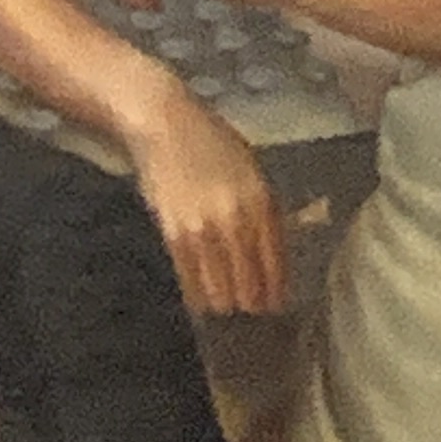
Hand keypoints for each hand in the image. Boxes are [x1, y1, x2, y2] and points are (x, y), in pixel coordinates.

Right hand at [121, 82, 289, 319]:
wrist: (164, 123)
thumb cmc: (212, 143)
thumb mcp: (252, 170)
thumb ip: (266, 211)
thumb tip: (274, 253)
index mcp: (262, 202)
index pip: (275, 263)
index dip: (276, 292)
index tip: (276, 309)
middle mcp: (237, 219)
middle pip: (249, 281)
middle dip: (252, 304)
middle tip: (252, 319)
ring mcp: (204, 228)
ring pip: (220, 287)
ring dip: (225, 304)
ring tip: (227, 313)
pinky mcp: (174, 233)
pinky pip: (189, 277)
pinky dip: (197, 295)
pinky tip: (202, 303)